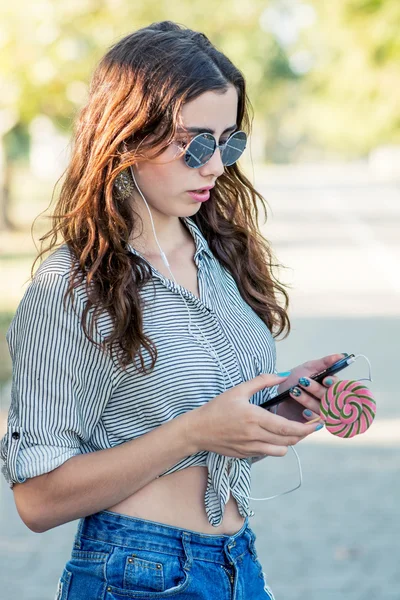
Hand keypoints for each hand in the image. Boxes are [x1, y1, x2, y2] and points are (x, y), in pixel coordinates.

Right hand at [190, 373, 325, 458]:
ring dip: (288, 442)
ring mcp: (250, 448)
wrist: (198, 430)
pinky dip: (274, 446)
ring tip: (290, 431)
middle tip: (310, 427)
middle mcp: (254, 435)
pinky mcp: (246, 455)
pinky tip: (272, 435)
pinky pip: (268, 453)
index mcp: (254, 418)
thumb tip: (282, 375)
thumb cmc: (217, 408)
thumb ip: (262, 381)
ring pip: (280, 451)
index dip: (305, 428)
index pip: (287, 428)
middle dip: (303, 435)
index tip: (316, 423)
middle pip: (288, 441)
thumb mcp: (238, 390)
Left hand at [275, 353, 345, 422]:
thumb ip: (324, 363)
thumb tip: (341, 355)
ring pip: (323, 408)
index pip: (339, 385)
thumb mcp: (307, 368)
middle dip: (316, 389)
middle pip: (331, 397)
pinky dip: (311, 416)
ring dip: (308, 400)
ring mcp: (323, 412)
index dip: (334, 383)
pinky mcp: (315, 423)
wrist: (276, 396)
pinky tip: (304, 411)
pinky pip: (318, 422)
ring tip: (294, 391)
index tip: (325, 379)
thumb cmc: (293, 381)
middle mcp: (329, 399)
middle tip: (302, 381)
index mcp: (329, 385)